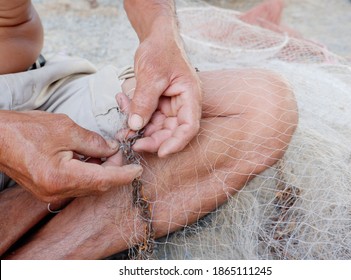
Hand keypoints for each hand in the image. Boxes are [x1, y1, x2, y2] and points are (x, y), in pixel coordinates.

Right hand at [0, 111, 142, 201]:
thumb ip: (94, 142)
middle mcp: (56, 191)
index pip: (103, 180)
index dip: (124, 175)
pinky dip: (89, 174)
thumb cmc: (25, 129)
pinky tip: (93, 160)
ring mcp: (51, 193)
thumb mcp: (66, 128)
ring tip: (109, 153)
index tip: (138, 170)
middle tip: (121, 152)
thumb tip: (112, 149)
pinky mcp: (48, 189)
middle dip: (114, 171)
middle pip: (97, 185)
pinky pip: (76, 185)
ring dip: (103, 172)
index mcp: (61, 177)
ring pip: (88, 186)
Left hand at [127, 31, 201, 156]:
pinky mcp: (158, 104)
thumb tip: (135, 126)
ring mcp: (170, 105)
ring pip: (156, 127)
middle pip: (171, 131)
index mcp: (190, 96)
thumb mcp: (151, 74)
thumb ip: (144, 101)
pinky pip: (147, 117)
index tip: (160, 152)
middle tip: (131, 141)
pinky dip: (134, 116)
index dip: (176, 142)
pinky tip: (122, 105)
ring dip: (139, 129)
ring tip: (122, 125)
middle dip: (152, 139)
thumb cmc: (161, 50)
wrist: (156, 37)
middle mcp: (182, 104)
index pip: (189, 127)